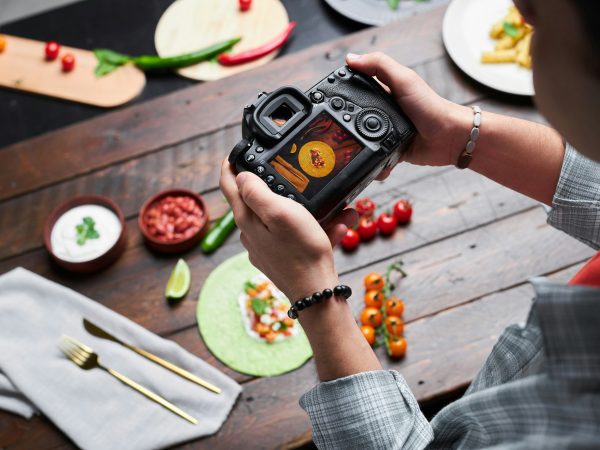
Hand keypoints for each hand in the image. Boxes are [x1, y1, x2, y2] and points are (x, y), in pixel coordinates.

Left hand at [220, 159, 357, 300]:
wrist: (317, 291)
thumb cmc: (301, 251)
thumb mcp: (280, 212)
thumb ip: (256, 192)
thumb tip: (241, 175)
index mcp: (246, 218)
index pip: (228, 184)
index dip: (230, 164)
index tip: (238, 150)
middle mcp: (251, 232)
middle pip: (257, 199)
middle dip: (280, 186)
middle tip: (300, 178)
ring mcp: (265, 246)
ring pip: (283, 217)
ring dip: (307, 210)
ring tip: (335, 211)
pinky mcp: (281, 257)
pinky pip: (296, 234)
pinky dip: (315, 228)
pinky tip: (337, 229)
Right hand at [346, 52, 471, 173]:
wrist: (449, 138)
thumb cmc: (430, 106)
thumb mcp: (403, 80)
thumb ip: (379, 65)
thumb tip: (351, 59)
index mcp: (384, 92)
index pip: (357, 88)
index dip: (343, 92)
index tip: (328, 100)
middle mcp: (383, 112)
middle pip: (354, 118)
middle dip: (344, 127)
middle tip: (334, 133)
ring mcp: (386, 133)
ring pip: (362, 142)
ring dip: (357, 149)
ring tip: (350, 152)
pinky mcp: (391, 151)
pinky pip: (374, 159)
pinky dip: (372, 165)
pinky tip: (371, 165)